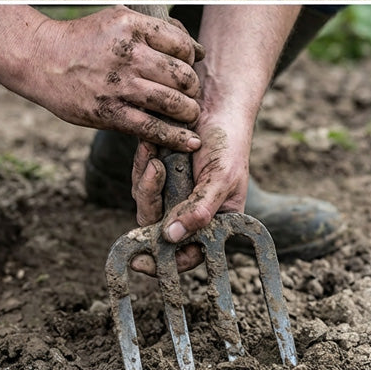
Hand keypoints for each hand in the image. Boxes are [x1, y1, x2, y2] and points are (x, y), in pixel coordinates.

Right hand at [32, 6, 204, 150]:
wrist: (40, 58)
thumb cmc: (87, 38)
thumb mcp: (120, 19)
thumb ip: (158, 29)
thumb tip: (196, 50)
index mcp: (132, 27)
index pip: (183, 45)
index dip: (193, 57)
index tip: (193, 65)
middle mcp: (128, 55)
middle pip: (182, 75)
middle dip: (194, 87)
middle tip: (193, 92)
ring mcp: (118, 85)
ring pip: (172, 102)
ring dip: (189, 111)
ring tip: (191, 112)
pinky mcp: (107, 112)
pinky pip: (151, 128)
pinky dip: (175, 137)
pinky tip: (189, 142)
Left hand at [129, 121, 251, 273]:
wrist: (217, 106)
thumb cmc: (229, 142)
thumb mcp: (221, 177)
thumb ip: (201, 209)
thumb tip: (173, 238)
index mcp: (215, 220)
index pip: (189, 254)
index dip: (165, 263)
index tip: (142, 262)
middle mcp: (192, 212)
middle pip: (159, 230)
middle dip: (153, 201)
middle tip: (156, 171)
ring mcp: (174, 195)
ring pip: (146, 205)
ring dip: (148, 180)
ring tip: (158, 155)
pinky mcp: (160, 177)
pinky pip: (141, 182)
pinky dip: (143, 166)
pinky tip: (151, 147)